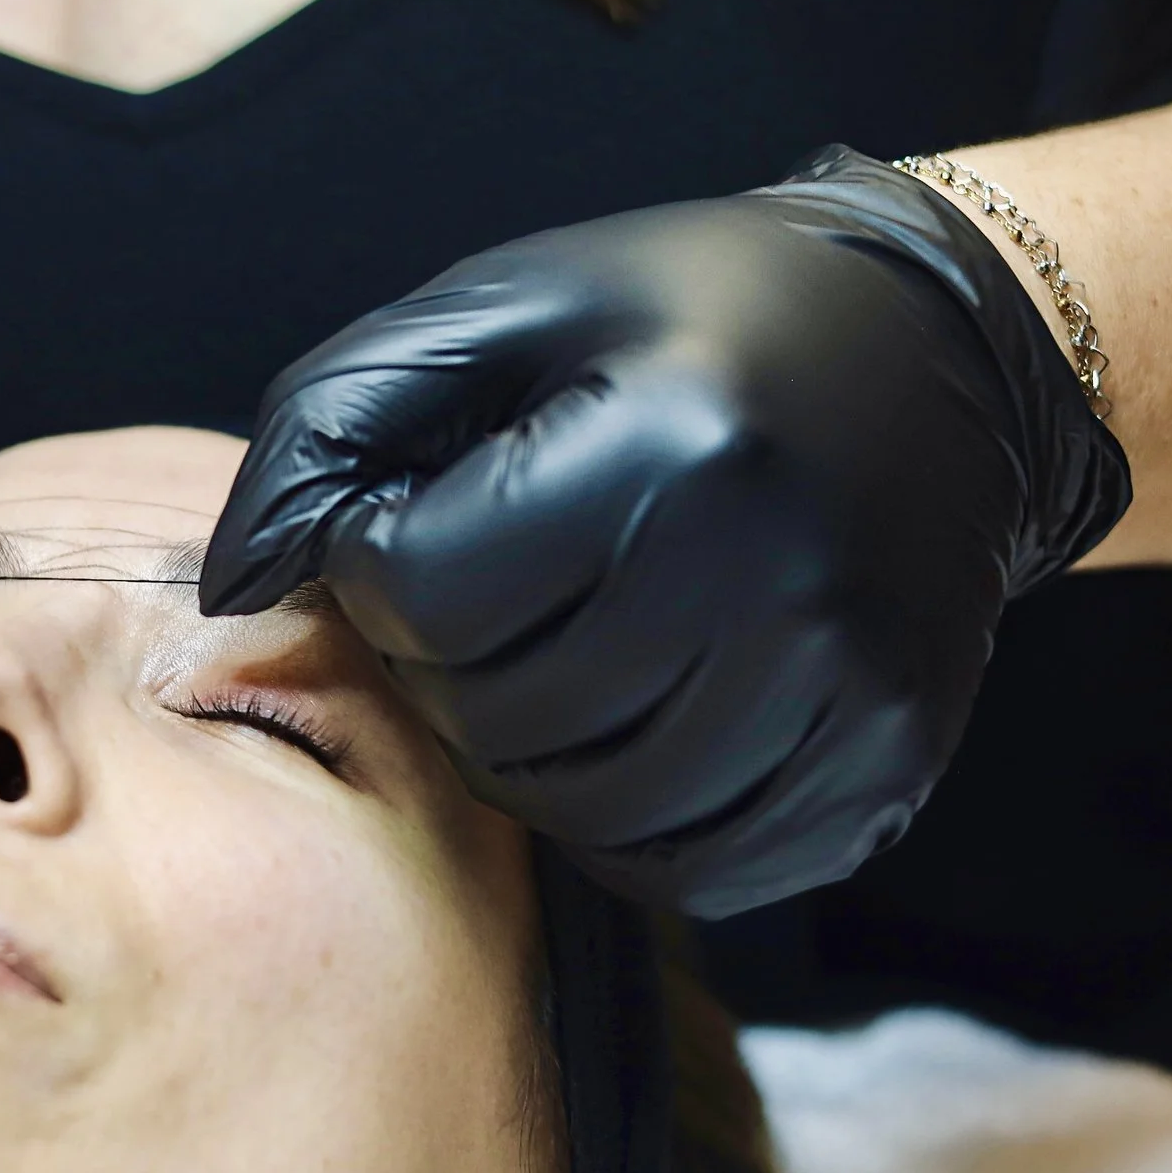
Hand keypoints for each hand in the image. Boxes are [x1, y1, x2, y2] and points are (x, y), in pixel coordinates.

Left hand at [203, 147, 1129, 914]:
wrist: (946, 358)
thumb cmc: (691, 320)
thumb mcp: (504, 306)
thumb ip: (334, 421)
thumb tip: (224, 585)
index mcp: (670, 448)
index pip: (425, 598)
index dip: (382, 572)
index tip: (425, 520)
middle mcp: (773, 584)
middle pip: (498, 721)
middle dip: (451, 669)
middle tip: (494, 591)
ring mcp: (843, 694)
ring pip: (587, 816)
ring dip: (531, 755)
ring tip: (564, 650)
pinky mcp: (883, 770)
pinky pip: (690, 866)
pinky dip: (628, 816)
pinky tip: (639, 719)